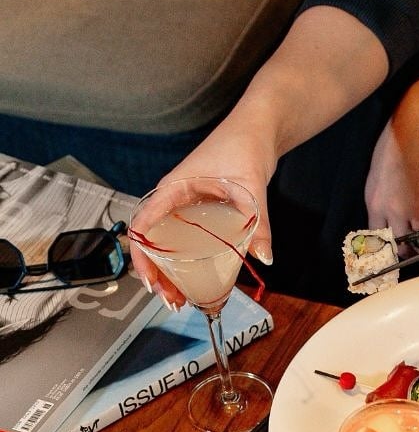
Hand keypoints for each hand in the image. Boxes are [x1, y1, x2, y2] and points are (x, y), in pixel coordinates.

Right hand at [130, 132, 274, 308]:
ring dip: (169, 271)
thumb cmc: (244, 146)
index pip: (143, 225)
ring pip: (165, 244)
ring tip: (180, 298)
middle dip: (156, 274)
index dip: (142, 256)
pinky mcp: (197, 212)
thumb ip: (258, 224)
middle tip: (172, 300)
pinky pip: (182, 239)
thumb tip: (263, 256)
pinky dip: (183, 261)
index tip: (151, 281)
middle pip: (151, 241)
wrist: (256, 131)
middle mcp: (172, 198)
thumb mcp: (251, 187)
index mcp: (173, 188)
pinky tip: (193, 279)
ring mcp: (183, 205)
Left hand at [365, 74, 418, 244]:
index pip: (371, 229)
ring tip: (418, 258)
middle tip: (399, 263)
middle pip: (385, 242)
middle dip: (393, 254)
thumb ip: (387, 182)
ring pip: (404, 245)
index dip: (378, 243)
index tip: (383, 251)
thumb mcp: (385, 161)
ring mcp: (404, 214)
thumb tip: (396, 189)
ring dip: (411, 253)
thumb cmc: (407, 133)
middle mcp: (383, 208)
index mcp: (372, 194)